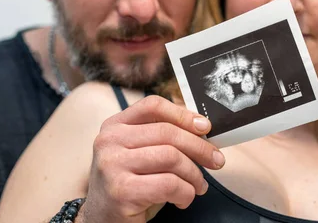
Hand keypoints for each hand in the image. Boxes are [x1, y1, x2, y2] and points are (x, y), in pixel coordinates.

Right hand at [77, 95, 223, 222]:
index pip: (153, 106)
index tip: (205, 127)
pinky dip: (186, 193)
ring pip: (172, 158)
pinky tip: (183, 200)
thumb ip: (162, 138)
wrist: (101, 220)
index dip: (183, 114)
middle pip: (168, 132)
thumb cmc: (129, 185)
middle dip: (200, 147)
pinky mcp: (121, 191)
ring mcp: (112, 165)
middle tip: (217, 160)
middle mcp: (109, 141)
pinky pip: (169, 184)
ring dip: (194, 174)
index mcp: (114, 126)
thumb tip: (202, 128)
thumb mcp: (139, 154)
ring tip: (199, 186)